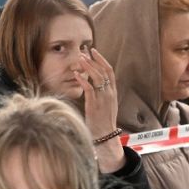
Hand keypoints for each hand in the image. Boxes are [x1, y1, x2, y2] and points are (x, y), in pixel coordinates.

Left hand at [80, 49, 124, 171]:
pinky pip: (89, 88)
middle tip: (85, 51)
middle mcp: (110, 94)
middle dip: (94, 59)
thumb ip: (101, 94)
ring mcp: (103, 99)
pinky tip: (76, 75)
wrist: (105, 137)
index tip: (94, 52)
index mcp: (113, 93)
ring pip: (97, 77)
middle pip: (104, 71)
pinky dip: (83, 80)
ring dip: (88, 67)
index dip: (102, 60)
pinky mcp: (94, 105)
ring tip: (79, 59)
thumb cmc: (102, 123)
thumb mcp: (105, 106)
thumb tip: (93, 84)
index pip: (110, 71)